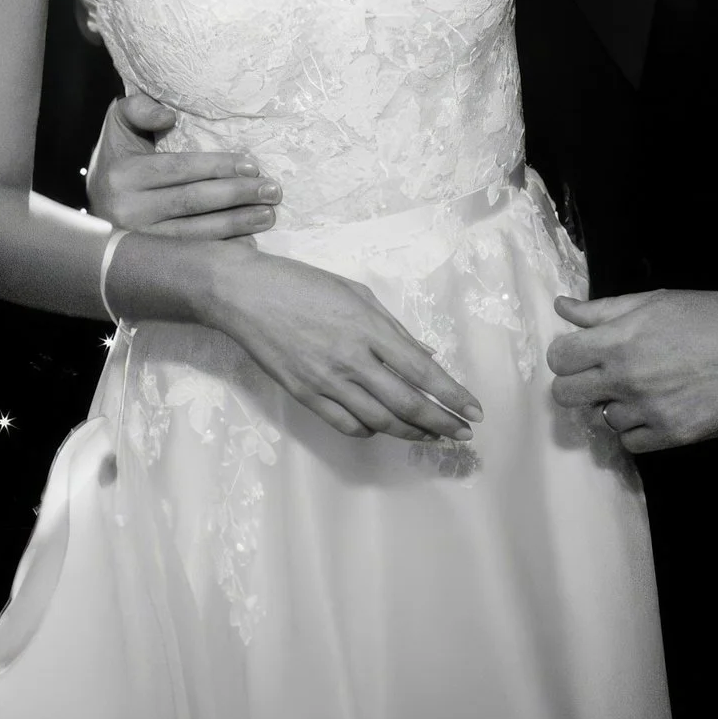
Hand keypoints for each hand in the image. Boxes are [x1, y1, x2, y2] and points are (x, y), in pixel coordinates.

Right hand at [86, 94, 278, 238]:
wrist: (93, 213)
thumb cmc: (117, 161)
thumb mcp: (119, 126)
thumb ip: (138, 108)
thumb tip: (168, 115)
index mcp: (123, 174)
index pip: (180, 168)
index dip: (218, 166)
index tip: (252, 166)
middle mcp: (128, 210)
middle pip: (192, 201)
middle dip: (237, 195)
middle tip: (271, 191)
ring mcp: (139, 241)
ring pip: (195, 232)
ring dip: (236, 223)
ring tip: (267, 215)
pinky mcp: (150, 263)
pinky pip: (192, 255)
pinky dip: (222, 249)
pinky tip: (249, 243)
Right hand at [191, 242, 482, 441]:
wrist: (243, 292)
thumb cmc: (301, 282)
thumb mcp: (355, 292)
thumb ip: (393, 328)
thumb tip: (427, 356)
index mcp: (367, 327)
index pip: (422, 371)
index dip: (453, 395)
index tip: (474, 411)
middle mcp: (351, 359)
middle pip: (407, 404)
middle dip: (442, 423)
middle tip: (463, 434)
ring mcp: (326, 380)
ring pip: (380, 421)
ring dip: (412, 433)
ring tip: (432, 436)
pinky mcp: (304, 394)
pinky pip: (346, 425)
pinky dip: (371, 431)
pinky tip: (383, 428)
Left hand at [546, 289, 717, 452]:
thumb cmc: (715, 316)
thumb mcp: (656, 301)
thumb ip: (604, 309)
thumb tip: (563, 307)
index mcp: (619, 340)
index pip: (559, 359)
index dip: (565, 355)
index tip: (580, 352)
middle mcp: (627, 378)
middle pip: (566, 395)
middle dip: (577, 383)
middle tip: (600, 375)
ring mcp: (650, 411)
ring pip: (601, 419)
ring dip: (613, 405)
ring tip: (641, 389)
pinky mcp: (674, 435)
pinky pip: (631, 442)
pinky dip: (636, 428)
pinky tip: (654, 410)